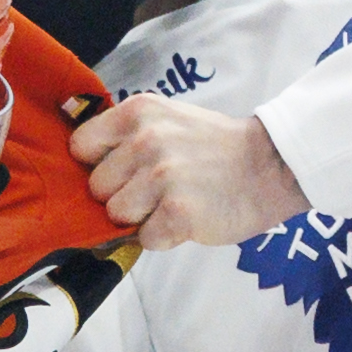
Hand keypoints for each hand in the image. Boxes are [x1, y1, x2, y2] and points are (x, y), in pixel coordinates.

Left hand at [79, 96, 304, 248]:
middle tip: (157, 190)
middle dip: (121, 195)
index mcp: (138, 112)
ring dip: (141, 218)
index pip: (81, 146)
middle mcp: (145, 140)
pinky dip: (163, 236)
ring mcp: (161, 176)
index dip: (96, 165)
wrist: (270, 166)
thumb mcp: (167, 119)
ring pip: (116, 216)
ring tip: (172, 203)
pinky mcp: (177, 212)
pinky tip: (186, 218)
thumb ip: (127, 136)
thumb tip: (87, 169)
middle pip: (97, 188)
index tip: (120, 172)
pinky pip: (145, 239)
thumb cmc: (215, 147)